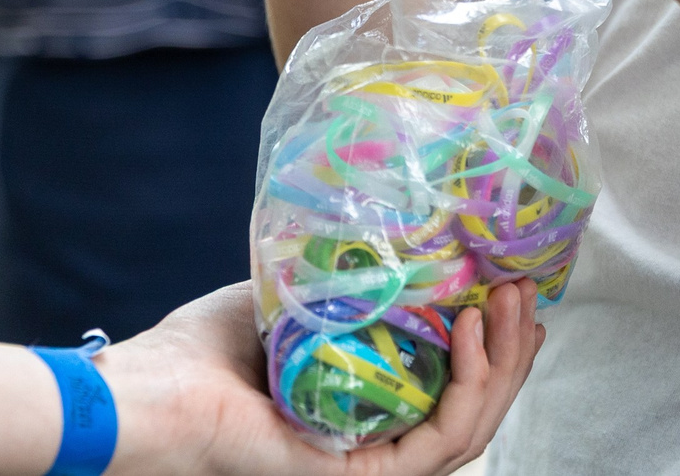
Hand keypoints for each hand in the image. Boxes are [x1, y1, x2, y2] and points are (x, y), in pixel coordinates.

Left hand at [104, 279, 544, 474]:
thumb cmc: (198, 352)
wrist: (152, 394)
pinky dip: (467, 386)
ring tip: (512, 301)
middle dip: (512, 350)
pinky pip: (441, 441)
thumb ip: (346, 280)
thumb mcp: (294, 297)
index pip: (451, 389)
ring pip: (471, 430)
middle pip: (474, 409)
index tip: (515, 289)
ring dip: (503, 365)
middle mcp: (375, 445)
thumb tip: (406, 228)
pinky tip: (469, 329)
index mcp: (364, 409)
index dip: (493, 346)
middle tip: (527, 290)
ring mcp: (371, 469)